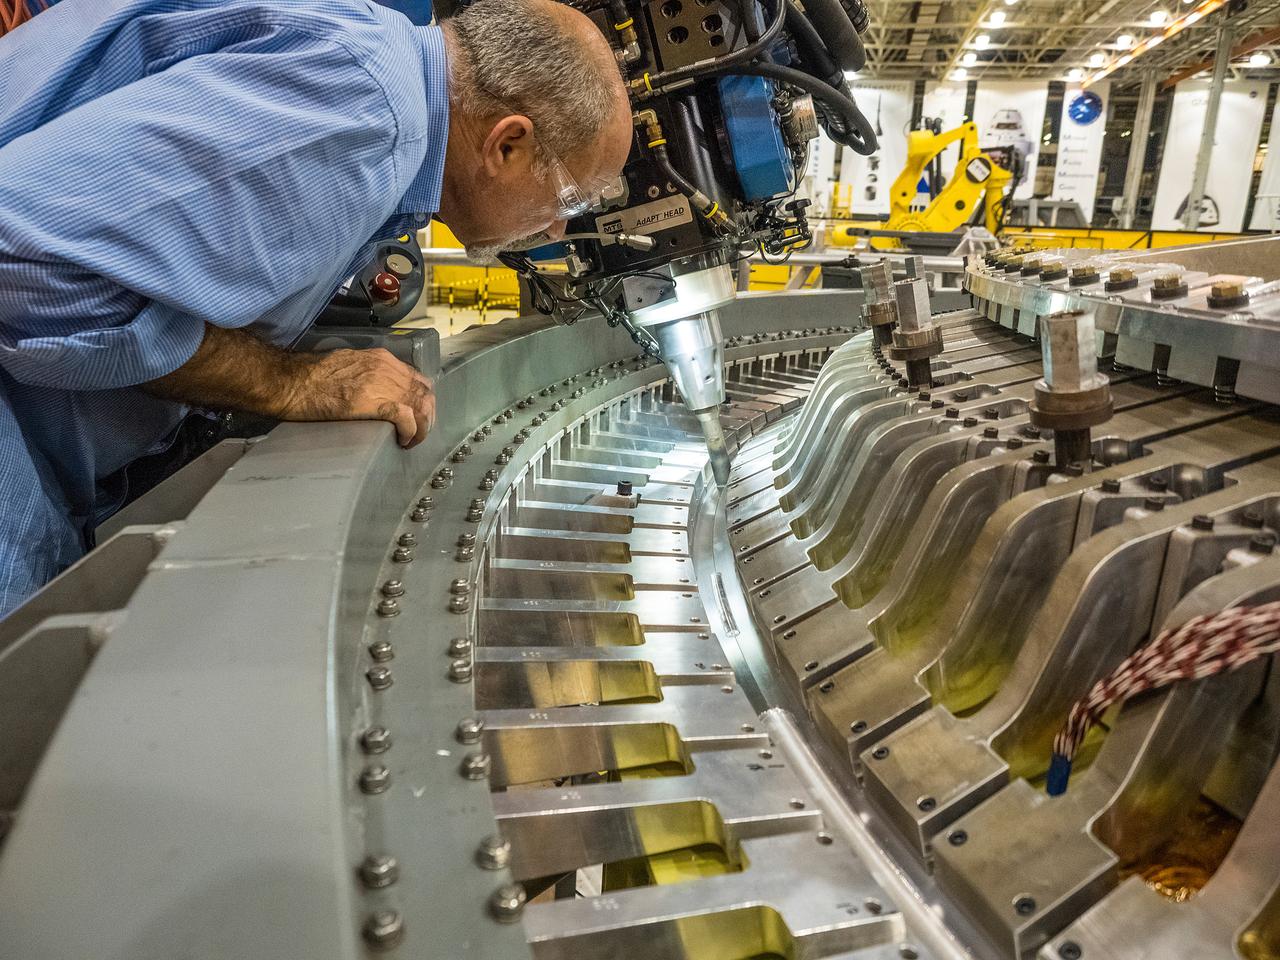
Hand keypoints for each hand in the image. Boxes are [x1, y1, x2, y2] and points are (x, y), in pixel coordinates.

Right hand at [283, 347, 435, 446]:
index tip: (418, 415)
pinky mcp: (373, 403)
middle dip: (427, 416)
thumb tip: (378, 390)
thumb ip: (369, 373)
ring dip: (421, 428)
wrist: (291, 381)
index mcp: (382, 359)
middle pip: (425, 394)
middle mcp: (387, 368)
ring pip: (420, 407)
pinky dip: (410, 432)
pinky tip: (402, 441)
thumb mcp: (348, 364)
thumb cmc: (311, 376)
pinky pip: (406, 418)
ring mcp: (382, 384)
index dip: (423, 400)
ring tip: (412, 441)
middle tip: (419, 433)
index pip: (418, 379)